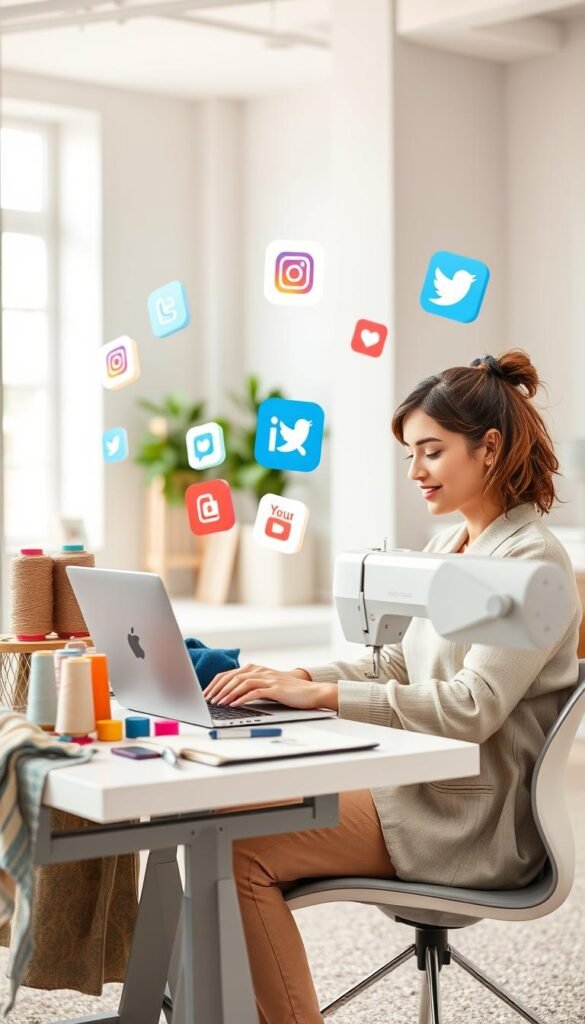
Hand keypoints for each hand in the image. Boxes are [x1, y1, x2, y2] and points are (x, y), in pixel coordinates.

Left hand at [202, 664, 337, 711]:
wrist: (310, 692)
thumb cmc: (288, 691)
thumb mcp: (267, 685)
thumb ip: (251, 686)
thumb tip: (230, 696)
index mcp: (256, 669)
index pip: (229, 673)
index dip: (215, 683)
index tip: (206, 693)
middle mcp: (260, 671)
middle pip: (232, 677)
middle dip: (218, 688)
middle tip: (207, 700)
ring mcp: (268, 678)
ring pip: (241, 683)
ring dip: (227, 693)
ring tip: (218, 703)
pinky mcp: (275, 688)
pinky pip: (254, 692)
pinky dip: (242, 698)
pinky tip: (233, 704)